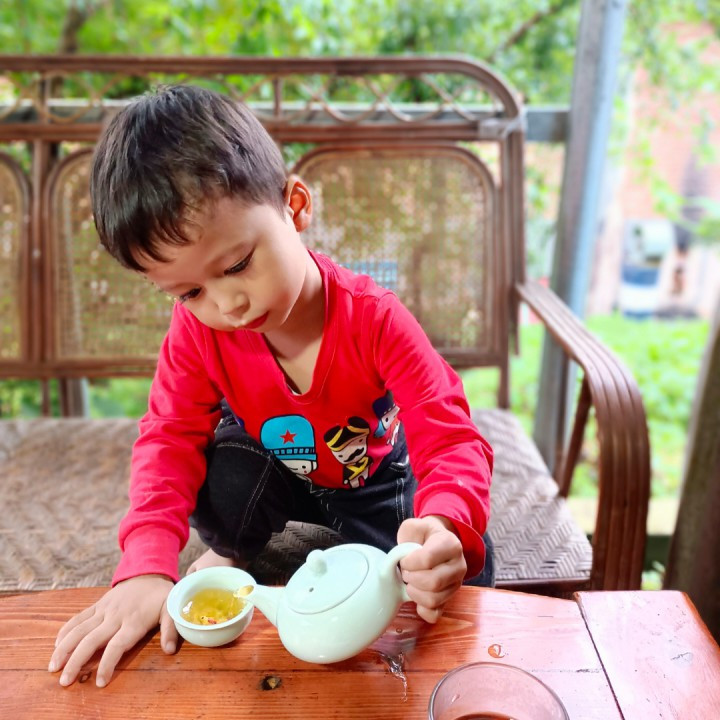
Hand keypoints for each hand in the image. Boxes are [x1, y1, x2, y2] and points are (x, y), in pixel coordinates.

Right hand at [48, 574, 175, 687]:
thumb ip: (172, 629)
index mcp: (134, 622)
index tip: (100, 681)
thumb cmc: (160, 596)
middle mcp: (115, 616)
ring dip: (64, 648)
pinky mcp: (97, 604)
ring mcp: (104, 609)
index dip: (107, 663)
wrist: (149, 572)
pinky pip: (78, 617)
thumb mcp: (172, 610)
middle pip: (91, 641)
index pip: (117, 645)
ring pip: (80, 629)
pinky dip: (66, 630)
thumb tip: (170, 650)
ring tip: (53, 667)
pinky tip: (56, 644)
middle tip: (64, 681)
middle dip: (76, 662)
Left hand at [397, 516, 466, 622]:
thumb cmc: (423, 535)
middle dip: (412, 578)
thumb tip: (404, 555)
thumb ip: (408, 533)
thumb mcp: (414, 526)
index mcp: (451, 544)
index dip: (410, 562)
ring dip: (414, 593)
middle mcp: (459, 566)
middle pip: (433, 582)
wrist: (434, 542)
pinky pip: (435, 614)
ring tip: (411, 582)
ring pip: (434, 600)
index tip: (404, 559)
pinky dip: (422, 608)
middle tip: (406, 572)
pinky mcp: (450, 599)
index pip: (428, 559)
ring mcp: (456, 584)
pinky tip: (417, 596)